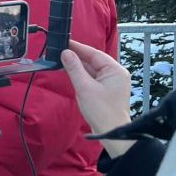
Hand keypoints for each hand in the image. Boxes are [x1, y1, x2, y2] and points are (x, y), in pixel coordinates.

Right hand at [60, 40, 134, 157]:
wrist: (111, 132)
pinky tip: (70, 73)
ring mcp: (111, 83)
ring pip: (92, 70)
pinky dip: (81, 76)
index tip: (65, 42)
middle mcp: (115, 75)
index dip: (79, 48)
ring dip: (78, 67)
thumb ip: (74, 69)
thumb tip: (66, 53)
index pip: (95, 54)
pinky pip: (92, 79)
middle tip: (59, 51)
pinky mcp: (105, 91)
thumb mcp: (84, 88)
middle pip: (94, 61)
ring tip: (61, 60)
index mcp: (115, 70)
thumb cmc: (101, 111)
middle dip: (77, 57)